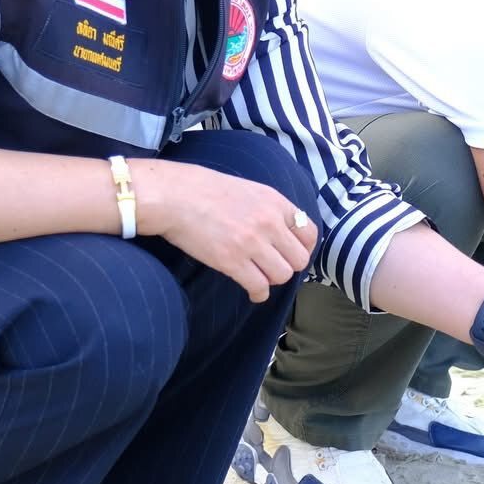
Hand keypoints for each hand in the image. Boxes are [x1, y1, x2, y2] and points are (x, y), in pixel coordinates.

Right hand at [129, 159, 315, 301]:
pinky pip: (259, 287)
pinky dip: (258, 294)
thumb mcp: (249, 190)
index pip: (310, 234)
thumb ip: (270, 209)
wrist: (174, 195)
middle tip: (272, 267)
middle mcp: (270, 223)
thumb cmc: (205, 190)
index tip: (290, 254)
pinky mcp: (232, 261)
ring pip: (282, 276)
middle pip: (299, 260)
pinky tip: (253, 292)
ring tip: (259, 276)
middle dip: (287, 267)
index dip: (302, 248)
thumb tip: (285, 231)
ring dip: (271, 280)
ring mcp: (252, 243)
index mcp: (276, 203)